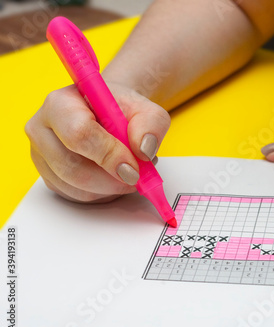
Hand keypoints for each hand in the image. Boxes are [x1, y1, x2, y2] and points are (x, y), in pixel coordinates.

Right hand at [25, 83, 169, 201]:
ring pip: (76, 187)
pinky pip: (76, 196)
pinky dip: (102, 194)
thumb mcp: (145, 109)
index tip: (133, 168)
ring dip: (110, 188)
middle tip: (136, 177)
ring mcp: (42, 155)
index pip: (79, 134)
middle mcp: (42, 128)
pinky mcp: (49, 176)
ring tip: (129, 171)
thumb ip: (151, 125)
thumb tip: (143, 150)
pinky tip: (114, 178)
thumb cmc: (120, 109)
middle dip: (111, 180)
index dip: (109, 155)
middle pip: (72, 167)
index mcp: (61, 103)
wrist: (106, 113)